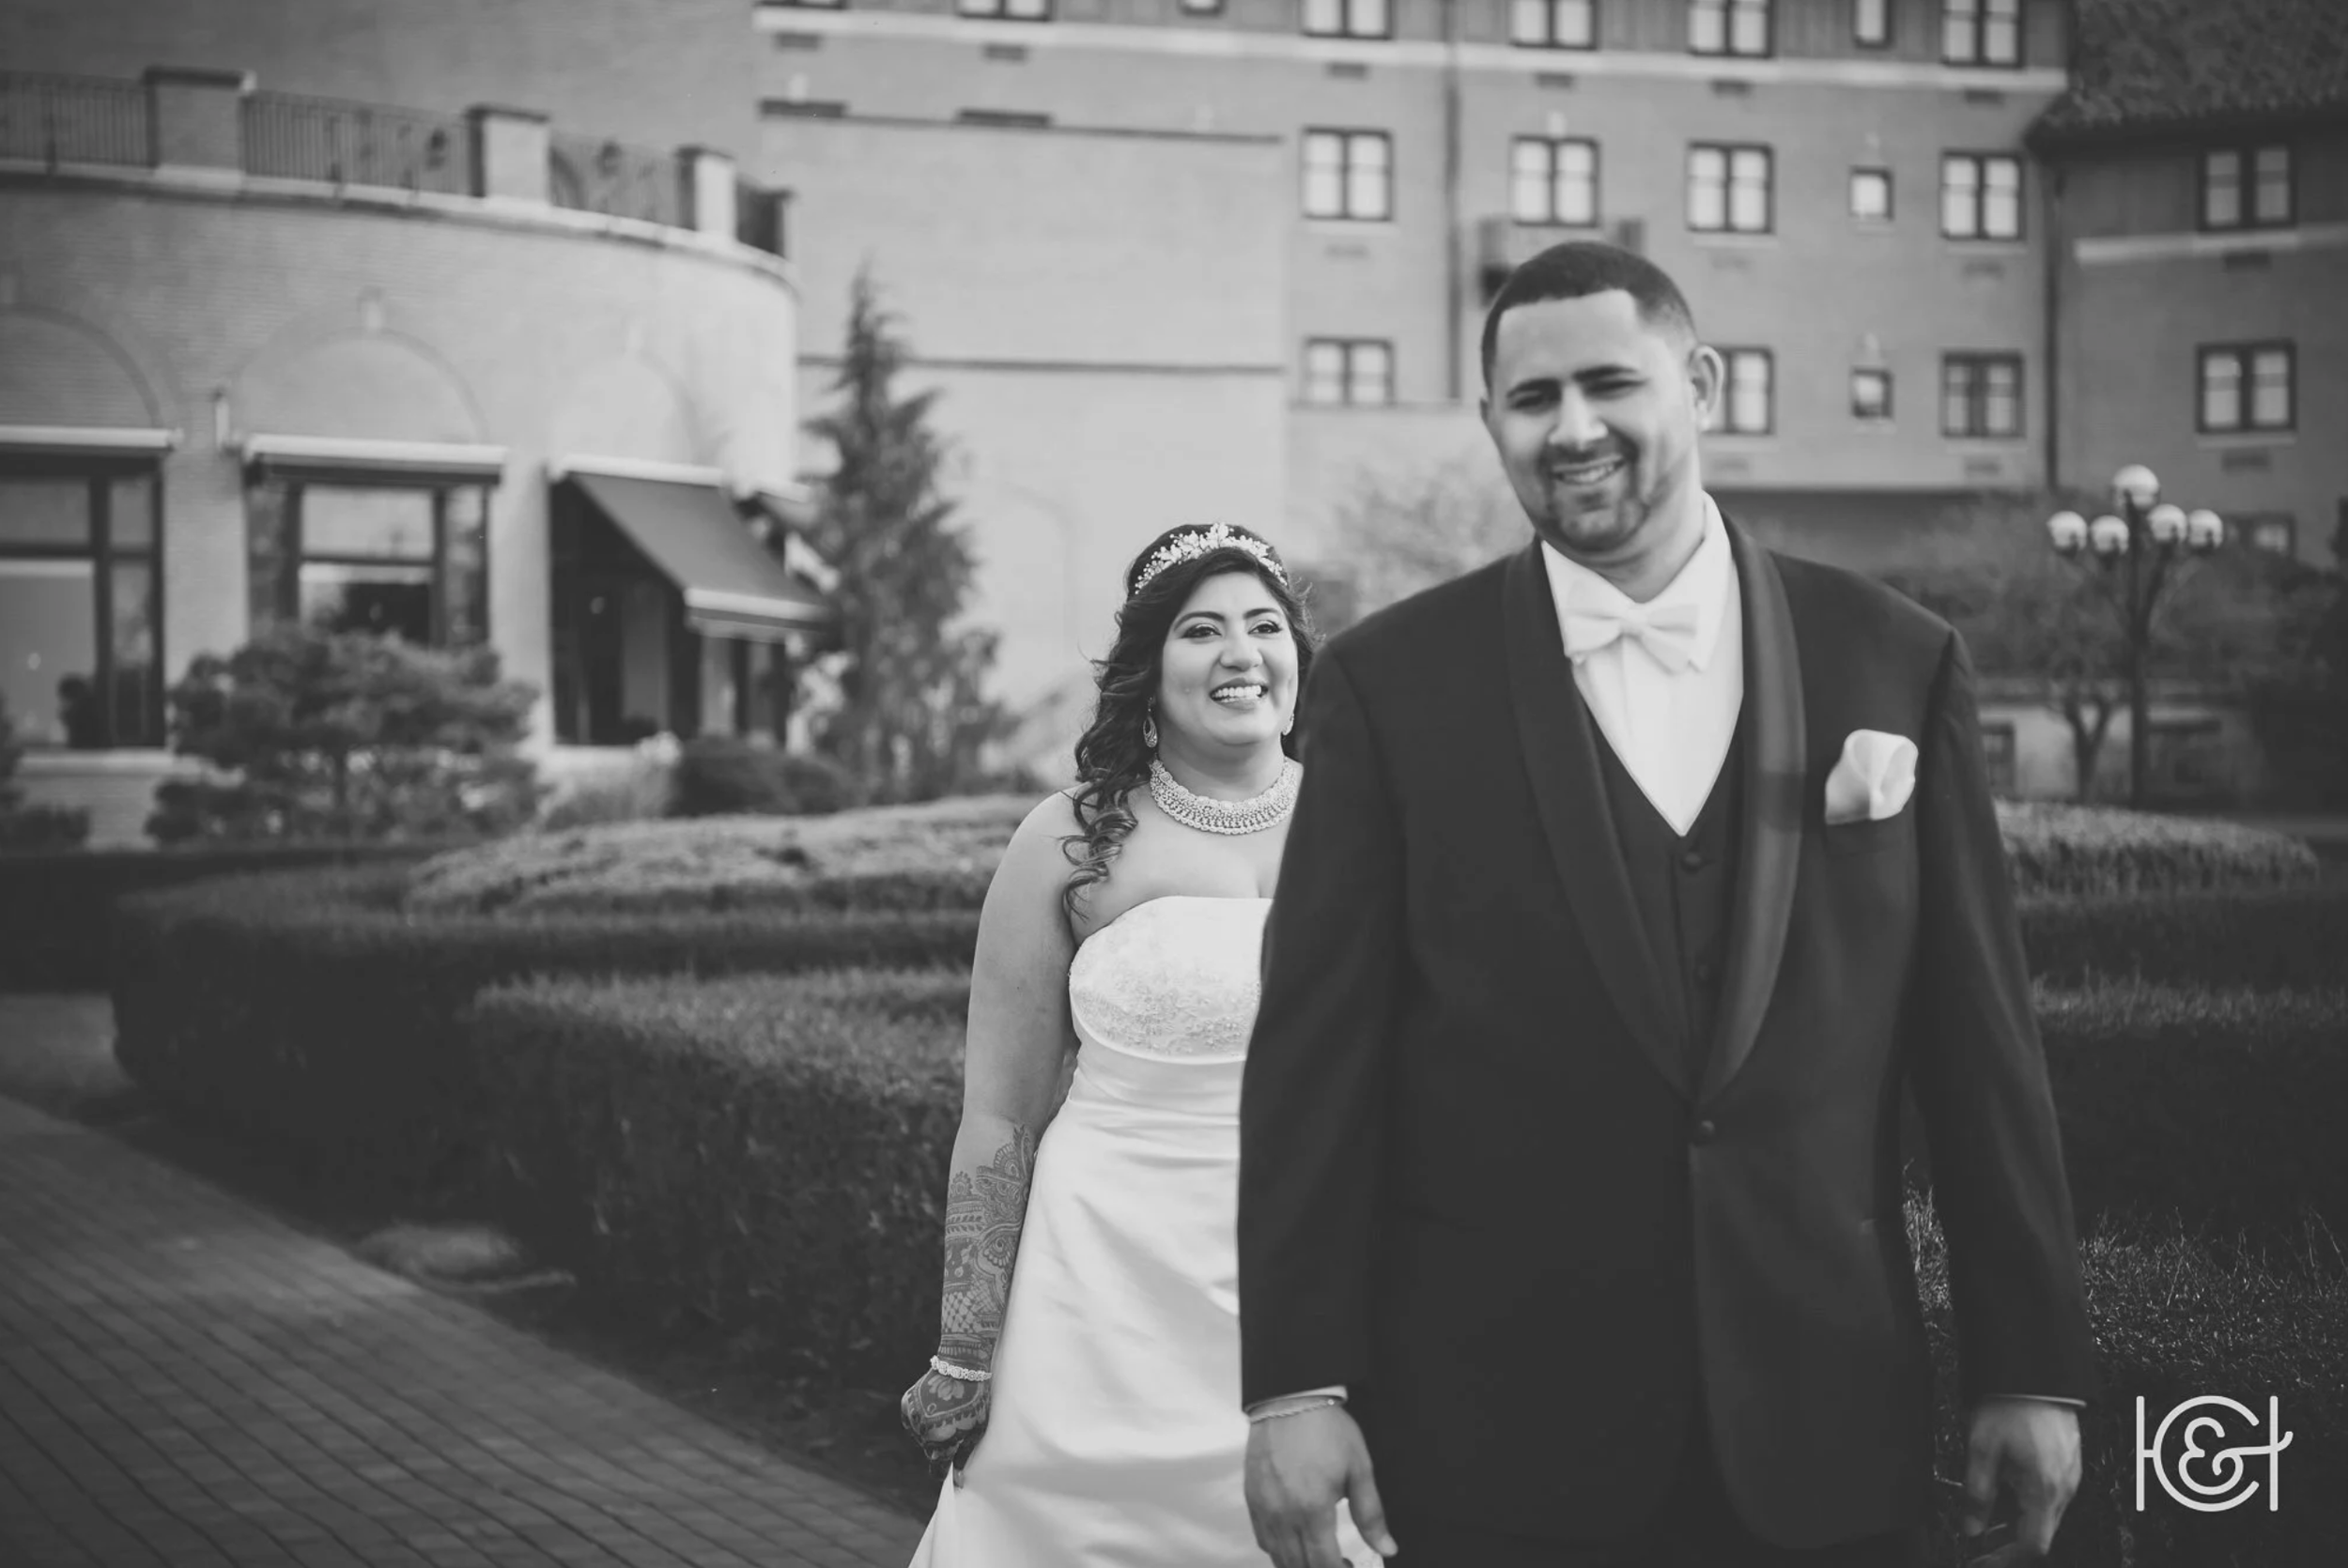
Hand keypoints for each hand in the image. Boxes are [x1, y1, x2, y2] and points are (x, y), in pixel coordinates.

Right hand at [900, 1365, 990, 1484]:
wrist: (961, 1366)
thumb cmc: (975, 1398)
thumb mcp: (976, 1428)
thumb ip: (964, 1454)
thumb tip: (959, 1480)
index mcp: (941, 1440)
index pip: (937, 1468)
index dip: (943, 1471)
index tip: (946, 1472)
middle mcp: (923, 1431)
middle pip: (930, 1451)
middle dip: (940, 1446)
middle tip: (954, 1428)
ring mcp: (913, 1417)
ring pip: (920, 1436)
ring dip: (929, 1433)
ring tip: (946, 1414)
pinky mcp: (907, 1403)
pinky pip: (911, 1422)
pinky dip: (920, 1420)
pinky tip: (933, 1410)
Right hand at [1245, 1405, 1398, 1567]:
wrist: (1290, 1400)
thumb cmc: (1328, 1430)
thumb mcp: (1359, 1469)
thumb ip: (1371, 1515)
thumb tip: (1388, 1548)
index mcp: (1313, 1509)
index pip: (1324, 1563)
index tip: (1351, 1566)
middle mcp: (1283, 1515)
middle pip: (1299, 1565)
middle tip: (1340, 1562)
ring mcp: (1263, 1509)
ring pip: (1278, 1557)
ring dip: (1299, 1564)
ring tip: (1318, 1553)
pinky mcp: (1251, 1499)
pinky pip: (1262, 1539)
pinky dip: (1278, 1550)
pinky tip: (1294, 1540)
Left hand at [1960, 1398, 2081, 1558]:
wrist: (2035, 1372)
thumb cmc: (2011, 1405)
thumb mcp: (1982, 1450)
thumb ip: (1977, 1494)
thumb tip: (1971, 1528)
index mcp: (2044, 1489)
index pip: (2033, 1545)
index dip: (2006, 1558)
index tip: (1982, 1558)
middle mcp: (2064, 1487)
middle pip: (2040, 1532)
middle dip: (2008, 1539)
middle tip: (1979, 1532)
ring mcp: (2070, 1475)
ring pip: (2045, 1513)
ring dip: (2017, 1519)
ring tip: (1987, 1508)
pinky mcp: (2069, 1462)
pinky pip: (2050, 1493)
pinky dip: (2027, 1499)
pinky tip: (2006, 1485)